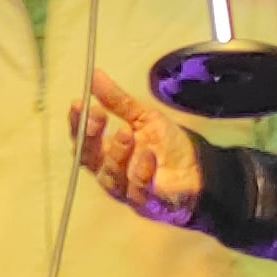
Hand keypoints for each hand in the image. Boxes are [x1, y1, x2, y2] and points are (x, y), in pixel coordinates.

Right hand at [71, 74, 206, 225]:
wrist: (200, 169)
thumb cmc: (167, 144)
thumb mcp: (142, 117)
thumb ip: (117, 100)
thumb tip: (94, 74)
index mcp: (105, 152)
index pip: (82, 139)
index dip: (76, 123)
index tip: (78, 103)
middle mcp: (109, 172)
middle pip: (88, 158)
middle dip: (90, 136)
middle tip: (96, 114)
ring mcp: (126, 190)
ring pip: (110, 175)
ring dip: (116, 153)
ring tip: (127, 132)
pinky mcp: (146, 202)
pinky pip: (137, 189)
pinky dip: (140, 172)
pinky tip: (147, 156)